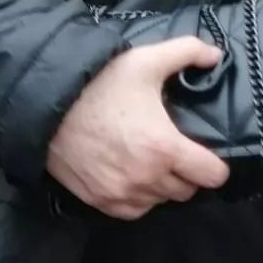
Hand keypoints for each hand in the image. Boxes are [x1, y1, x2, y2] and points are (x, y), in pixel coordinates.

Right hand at [46, 38, 230, 219]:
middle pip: (187, 190)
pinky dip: (139, 198)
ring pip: (160, 201)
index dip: (215, 165)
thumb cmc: (99, 84)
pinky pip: (134, 211)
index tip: (208, 155)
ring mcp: (121, 193)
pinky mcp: (99, 201)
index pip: (212, 175)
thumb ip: (188, 51)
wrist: (46, 105)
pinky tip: (134, 177)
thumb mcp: (146, 60)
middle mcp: (146, 177)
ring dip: (163, 186)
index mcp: (164, 147)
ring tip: (153, 162)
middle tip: (177, 152)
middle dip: (187, 173)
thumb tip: (215, 54)